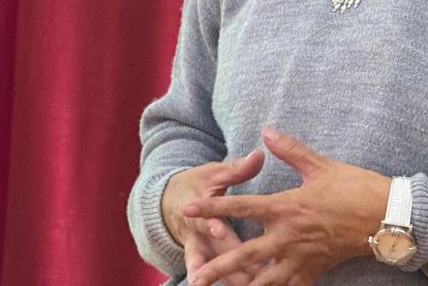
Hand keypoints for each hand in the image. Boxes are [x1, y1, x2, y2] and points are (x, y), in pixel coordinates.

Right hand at [162, 150, 265, 284]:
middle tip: (243, 275)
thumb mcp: (213, 175)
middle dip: (224, 266)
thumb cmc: (197, 185)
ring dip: (228, 280)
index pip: (206, 220)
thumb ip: (236, 170)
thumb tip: (258, 155)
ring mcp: (200, 252)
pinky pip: (216, 276)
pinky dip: (230, 282)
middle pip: (212, 254)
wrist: (169, 203)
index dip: (214, 226)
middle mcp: (198, 237)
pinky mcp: (204, 262)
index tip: (220, 231)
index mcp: (200, 213)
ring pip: (213, 270)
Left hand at [182, 127, 390, 285]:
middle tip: (195, 278)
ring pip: (264, 279)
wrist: (386, 218)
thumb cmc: (354, 188)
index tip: (188, 211)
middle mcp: (288, 237)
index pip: (240, 207)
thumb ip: (289, 150)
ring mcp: (301, 257)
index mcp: (286, 207)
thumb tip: (266, 131)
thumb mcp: (319, 165)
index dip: (212, 208)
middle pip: (245, 255)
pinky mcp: (315, 270)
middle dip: (218, 267)